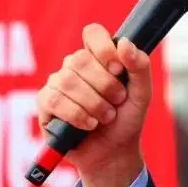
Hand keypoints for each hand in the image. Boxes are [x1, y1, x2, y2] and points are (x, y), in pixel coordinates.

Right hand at [36, 23, 152, 186]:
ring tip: (105, 117)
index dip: (104, 49)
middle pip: (80, 59)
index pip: (93, 33)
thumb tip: (125, 43)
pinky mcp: (45, 104)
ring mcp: (57, 83)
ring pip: (68, 81)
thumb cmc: (126, 120)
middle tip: (117, 102)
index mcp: (97, 58)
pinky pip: (55, 100)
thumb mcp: (142, 94)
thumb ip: (139, 66)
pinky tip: (88, 125)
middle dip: (104, 85)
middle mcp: (74, 66)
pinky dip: (76, 115)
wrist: (113, 152)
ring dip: (93, 104)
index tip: (118, 69)